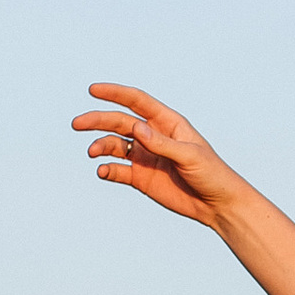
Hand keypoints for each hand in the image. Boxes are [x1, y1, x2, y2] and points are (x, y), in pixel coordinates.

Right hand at [71, 83, 248, 229]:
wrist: (217, 205)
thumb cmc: (211, 174)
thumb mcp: (189, 156)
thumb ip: (162, 143)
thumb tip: (135, 127)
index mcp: (167, 123)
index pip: (137, 102)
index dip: (115, 93)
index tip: (93, 90)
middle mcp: (152, 136)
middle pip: (119, 122)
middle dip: (97, 121)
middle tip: (77, 124)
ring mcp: (145, 157)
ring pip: (115, 145)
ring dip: (101, 146)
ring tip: (92, 153)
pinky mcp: (141, 178)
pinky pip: (118, 171)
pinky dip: (107, 169)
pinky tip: (102, 171)